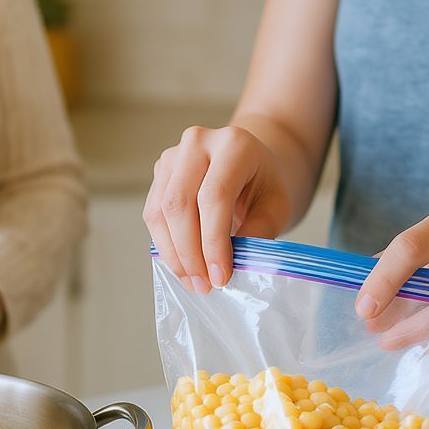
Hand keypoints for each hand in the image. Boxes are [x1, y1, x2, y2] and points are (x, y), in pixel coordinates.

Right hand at [143, 125, 291, 292]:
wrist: (251, 164)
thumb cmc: (264, 184)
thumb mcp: (276, 206)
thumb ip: (257, 231)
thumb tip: (226, 265)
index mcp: (233, 143)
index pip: (214, 196)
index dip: (214, 242)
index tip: (220, 277)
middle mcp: (197, 142)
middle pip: (180, 204)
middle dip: (190, 253)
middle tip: (204, 285)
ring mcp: (172, 156)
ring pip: (160, 212)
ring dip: (174, 254)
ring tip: (193, 281)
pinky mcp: (159, 173)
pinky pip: (152, 215)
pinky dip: (165, 245)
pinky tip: (182, 265)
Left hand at [356, 207, 428, 338]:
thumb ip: (407, 253)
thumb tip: (365, 281)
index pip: (410, 248)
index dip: (382, 281)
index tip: (363, 306)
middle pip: (426, 292)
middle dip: (392, 315)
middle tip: (370, 325)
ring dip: (409, 335)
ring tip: (388, 340)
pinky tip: (423, 343)